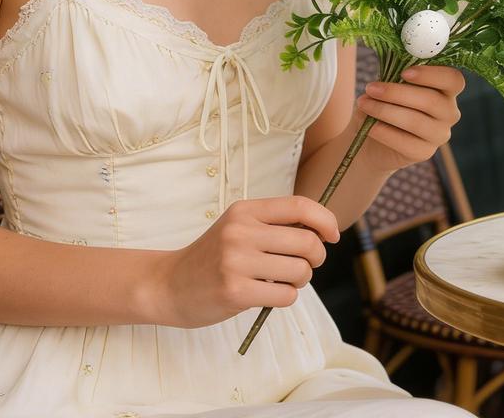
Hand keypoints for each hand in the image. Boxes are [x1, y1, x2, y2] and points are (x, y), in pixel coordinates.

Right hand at [152, 196, 340, 328]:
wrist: (170, 284)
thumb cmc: (213, 257)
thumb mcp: (238, 228)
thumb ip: (273, 225)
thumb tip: (321, 230)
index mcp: (245, 210)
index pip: (299, 206)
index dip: (325, 220)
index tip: (333, 235)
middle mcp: (241, 231)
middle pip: (307, 242)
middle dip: (316, 258)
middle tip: (304, 266)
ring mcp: (237, 261)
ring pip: (300, 271)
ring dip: (299, 281)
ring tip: (280, 280)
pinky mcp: (235, 291)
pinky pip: (285, 295)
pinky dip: (285, 298)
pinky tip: (267, 295)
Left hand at [354, 65, 465, 171]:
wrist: (372, 137)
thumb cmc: (384, 102)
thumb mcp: (389, 83)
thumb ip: (396, 72)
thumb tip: (392, 62)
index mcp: (446, 89)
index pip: (453, 80)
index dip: (432, 75)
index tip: (404, 73)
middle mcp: (449, 112)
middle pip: (431, 101)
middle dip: (396, 93)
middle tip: (371, 88)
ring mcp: (439, 134)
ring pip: (416, 121)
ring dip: (385, 110)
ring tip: (363, 103)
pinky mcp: (425, 152)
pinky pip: (406, 142)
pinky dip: (384, 132)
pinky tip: (370, 126)